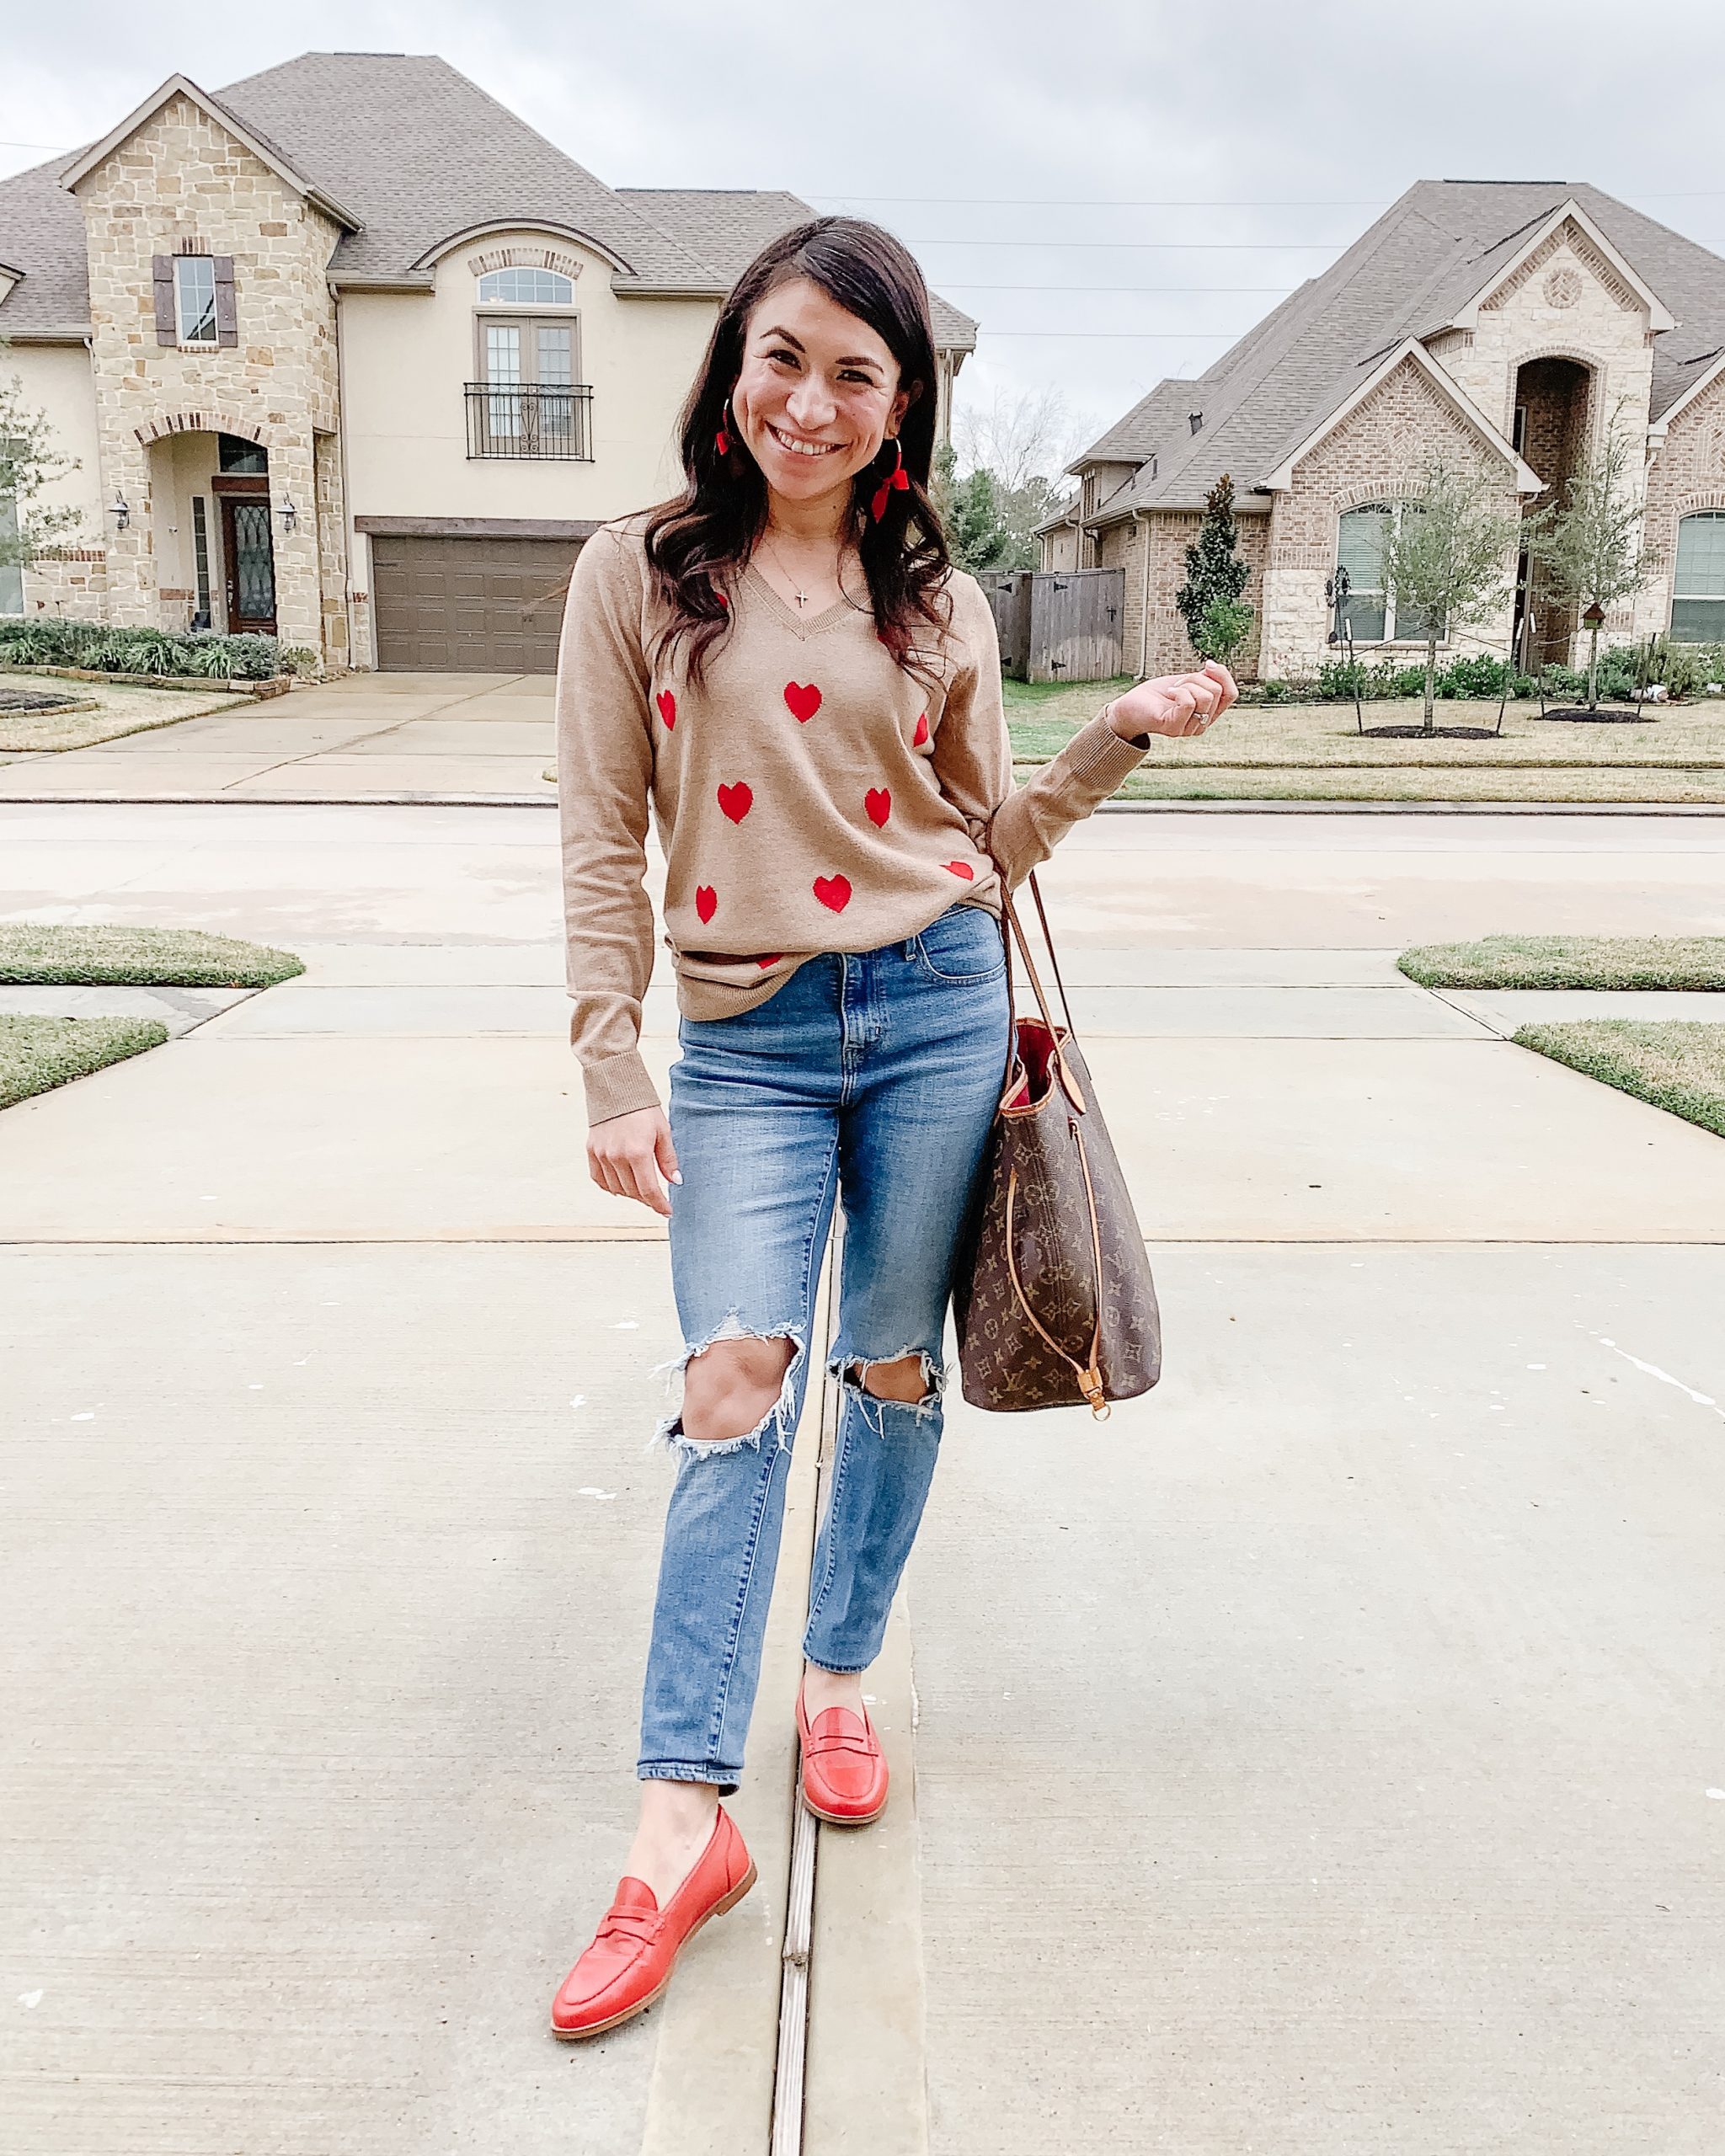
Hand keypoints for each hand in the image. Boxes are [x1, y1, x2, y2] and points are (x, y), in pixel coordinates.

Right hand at [588, 1105, 679, 1217]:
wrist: (615, 1087)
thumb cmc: (643, 1107)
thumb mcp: (663, 1131)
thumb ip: (667, 1159)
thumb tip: (675, 1181)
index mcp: (637, 1152)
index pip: (649, 1190)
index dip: (659, 1204)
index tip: (668, 1211)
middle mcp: (616, 1157)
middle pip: (633, 1192)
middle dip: (647, 1199)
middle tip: (658, 1199)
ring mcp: (601, 1155)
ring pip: (616, 1189)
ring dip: (631, 1194)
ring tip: (642, 1190)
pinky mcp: (591, 1151)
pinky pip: (599, 1179)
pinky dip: (611, 1187)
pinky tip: (621, 1186)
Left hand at [1109, 660, 1237, 739]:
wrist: (1131, 706)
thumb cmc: (1158, 694)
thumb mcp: (1188, 681)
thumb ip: (1206, 678)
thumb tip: (1215, 667)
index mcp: (1209, 714)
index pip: (1231, 694)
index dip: (1223, 675)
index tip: (1207, 664)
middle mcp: (1202, 725)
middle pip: (1217, 692)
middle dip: (1197, 677)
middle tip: (1179, 682)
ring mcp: (1189, 729)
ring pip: (1205, 696)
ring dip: (1187, 684)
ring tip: (1173, 689)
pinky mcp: (1174, 728)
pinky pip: (1188, 702)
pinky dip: (1178, 691)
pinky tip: (1169, 694)